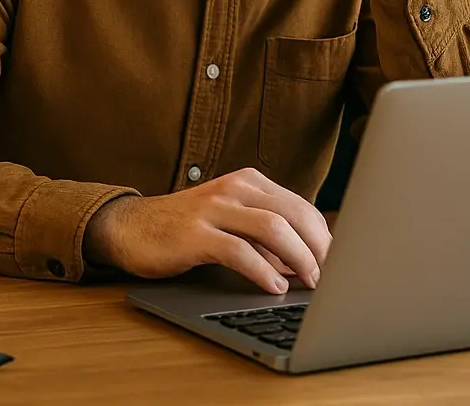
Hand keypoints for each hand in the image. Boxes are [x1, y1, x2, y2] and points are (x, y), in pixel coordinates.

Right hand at [83, 168, 330, 293]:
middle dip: (320, 248)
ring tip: (311, 282)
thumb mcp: (231, 222)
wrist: (131, 227)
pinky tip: (274, 288)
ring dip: (299, 259)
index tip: (338, 264)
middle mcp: (234, 189)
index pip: (301, 206)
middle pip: (294, 214)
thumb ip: (267, 236)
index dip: (325, 237)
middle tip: (333, 277)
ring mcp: (213, 209)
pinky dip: (263, 272)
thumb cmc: (186, 229)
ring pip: (273, 228)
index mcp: (248, 182)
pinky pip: (239, 251)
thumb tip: (311, 264)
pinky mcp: (195, 234)